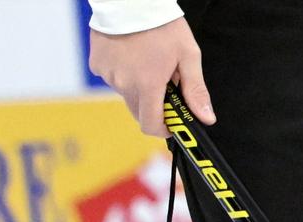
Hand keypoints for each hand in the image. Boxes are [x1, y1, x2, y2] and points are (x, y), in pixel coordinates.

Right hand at [89, 19, 214, 137]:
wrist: (130, 1)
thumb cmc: (162, 25)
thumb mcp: (188, 56)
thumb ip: (195, 91)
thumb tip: (205, 118)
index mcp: (147, 85)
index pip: (151, 125)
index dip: (163, 129)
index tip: (173, 123)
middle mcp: (124, 84)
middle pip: (139, 112)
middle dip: (154, 107)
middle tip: (166, 87)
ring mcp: (108, 75)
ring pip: (127, 95)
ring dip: (139, 88)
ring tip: (149, 64)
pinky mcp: (97, 65)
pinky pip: (113, 79)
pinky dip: (124, 75)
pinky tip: (132, 56)